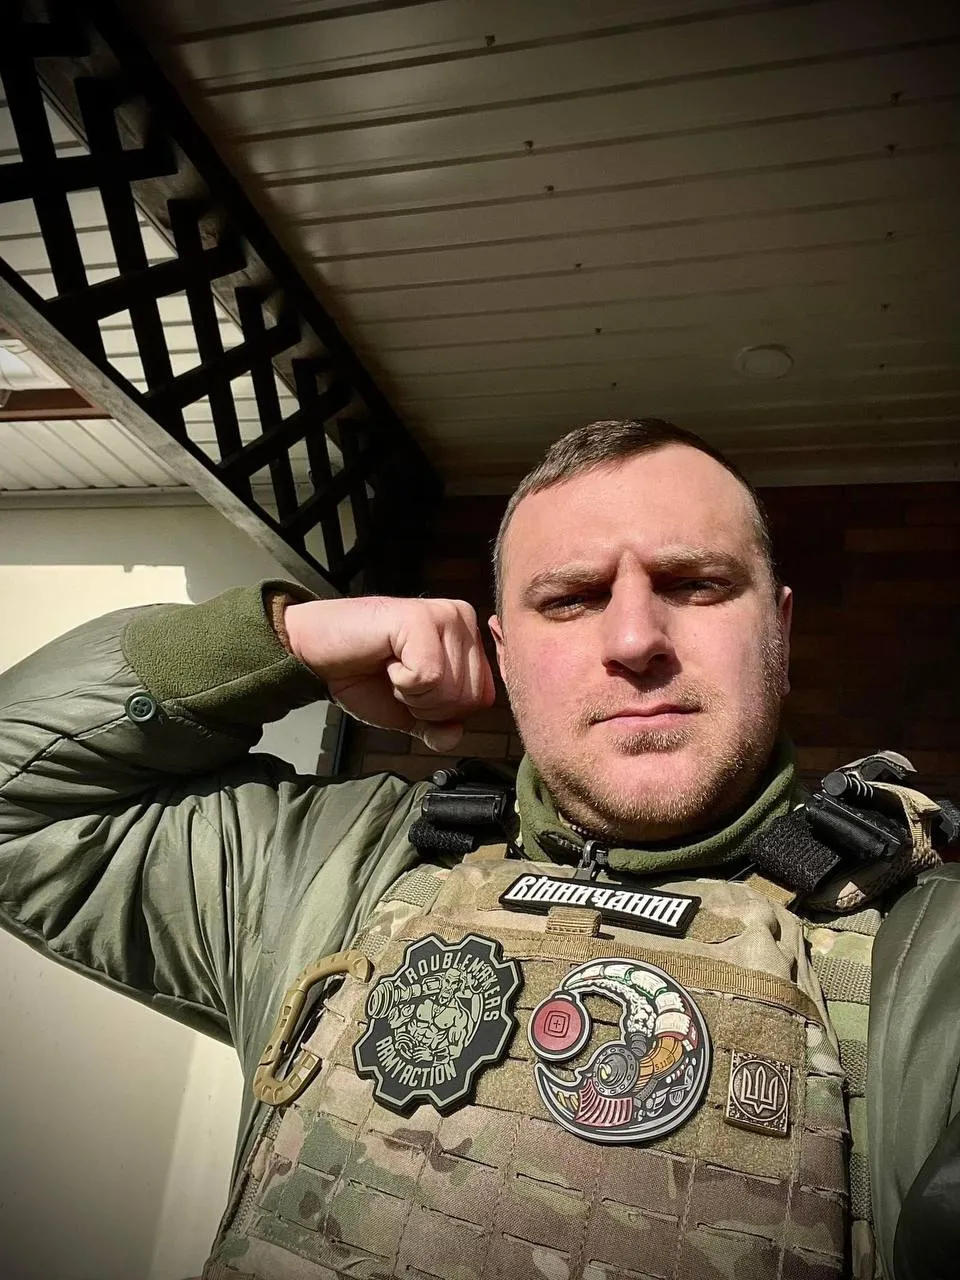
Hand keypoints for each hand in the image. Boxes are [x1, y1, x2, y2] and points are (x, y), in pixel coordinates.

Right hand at [283, 596, 495, 751]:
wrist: (317, 653)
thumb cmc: (363, 676)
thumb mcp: (409, 712)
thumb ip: (438, 727)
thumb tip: (453, 736)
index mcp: (468, 640)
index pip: (483, 699)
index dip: (443, 713)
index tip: (412, 689)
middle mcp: (462, 620)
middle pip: (470, 698)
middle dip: (428, 706)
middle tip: (398, 679)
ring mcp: (444, 615)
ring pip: (450, 689)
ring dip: (412, 694)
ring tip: (392, 669)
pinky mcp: (420, 618)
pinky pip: (429, 676)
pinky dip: (401, 683)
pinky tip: (386, 661)